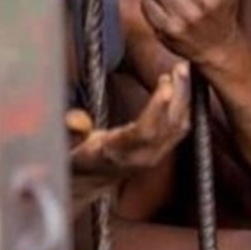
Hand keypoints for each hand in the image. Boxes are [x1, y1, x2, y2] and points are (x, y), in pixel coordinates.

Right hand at [68, 63, 191, 174]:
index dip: (156, 109)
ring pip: (179, 126)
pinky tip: (180, 86)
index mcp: (119, 154)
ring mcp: (155, 155)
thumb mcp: (66, 148)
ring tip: (182, 70)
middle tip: (180, 67)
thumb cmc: (78, 160)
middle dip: (178, 95)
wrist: (89, 182)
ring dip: (183, 97)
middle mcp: (142, 157)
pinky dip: (183, 105)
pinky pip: (179, 128)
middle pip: (169, 126)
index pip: (144, 132)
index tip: (166, 87)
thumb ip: (71, 133)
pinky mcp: (161, 151)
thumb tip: (76, 120)